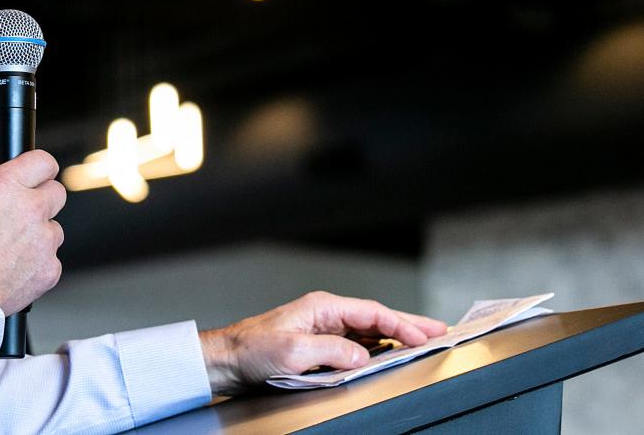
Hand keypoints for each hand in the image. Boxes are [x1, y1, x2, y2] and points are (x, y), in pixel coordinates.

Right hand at [0, 150, 66, 314]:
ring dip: (40, 234)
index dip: (38, 168)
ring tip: (12, 248)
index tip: (35, 175)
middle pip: (57, 192)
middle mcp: (30, 209)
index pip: (43, 161)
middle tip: (22, 213)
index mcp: (5, 186)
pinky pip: (51, 259)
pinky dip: (38, 263)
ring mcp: (44, 240)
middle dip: (42, 200)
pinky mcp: (50, 268)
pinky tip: (15, 268)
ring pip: (55, 228)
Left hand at [199, 291, 447, 394]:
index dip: (402, 325)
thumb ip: (332, 351)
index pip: (373, 313)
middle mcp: (325, 314)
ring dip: (394, 337)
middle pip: (376, 318)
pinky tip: (388, 355)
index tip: (425, 336)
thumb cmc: (252, 350)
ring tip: (421, 342)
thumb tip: (363, 357)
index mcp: (322, 307)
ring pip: (368, 332)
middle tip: (438, 331)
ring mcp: (322, 329)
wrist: (227, 359)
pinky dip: (376, 349)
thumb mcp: (294, 351)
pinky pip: (355, 345)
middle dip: (408, 325)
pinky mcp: (318, 345)